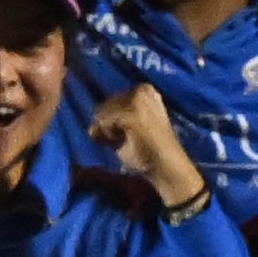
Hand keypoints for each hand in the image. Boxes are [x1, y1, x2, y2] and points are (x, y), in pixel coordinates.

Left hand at [90, 83, 210, 213]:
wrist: (167, 166)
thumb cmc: (149, 152)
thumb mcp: (129, 131)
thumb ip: (111, 123)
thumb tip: (91, 129)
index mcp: (145, 90)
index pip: (112, 100)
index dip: (112, 120)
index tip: (126, 133)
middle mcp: (142, 89)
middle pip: (105, 105)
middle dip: (107, 125)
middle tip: (126, 139)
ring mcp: (137, 99)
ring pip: (102, 112)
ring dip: (108, 131)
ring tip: (128, 140)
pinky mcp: (131, 111)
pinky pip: (104, 121)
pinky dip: (108, 135)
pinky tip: (123, 142)